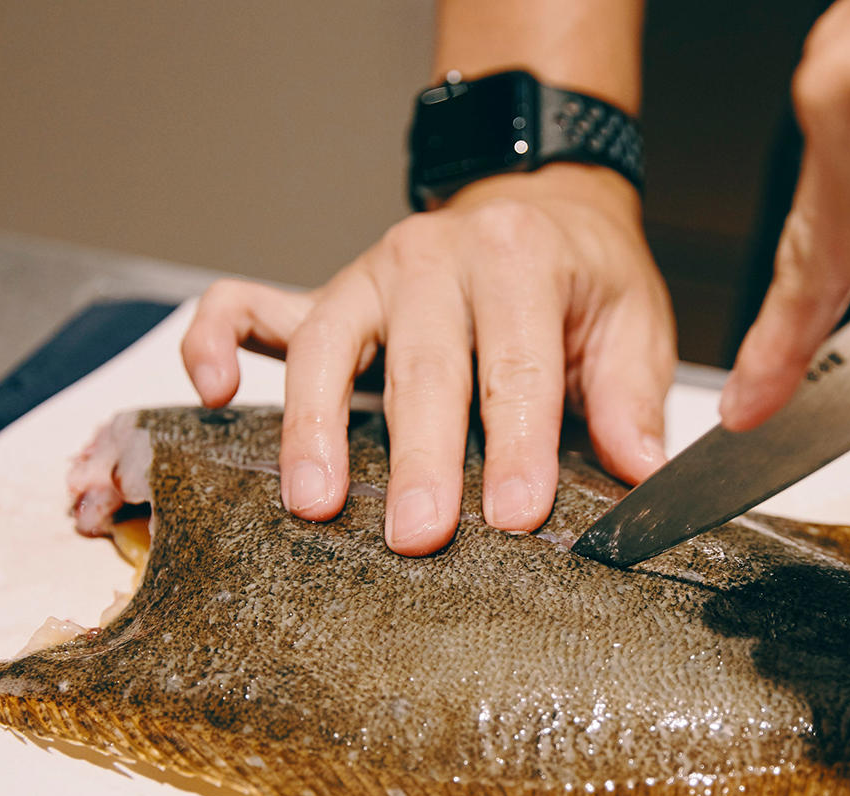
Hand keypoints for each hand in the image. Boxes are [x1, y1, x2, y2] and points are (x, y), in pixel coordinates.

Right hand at [181, 163, 675, 555]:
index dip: (518, 445)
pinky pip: (249, 305)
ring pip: (328, 347)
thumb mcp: (631, 320)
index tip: (517, 514)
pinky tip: (209, 391)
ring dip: (316, 428)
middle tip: (417, 536)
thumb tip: (640, 470)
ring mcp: (370, 274)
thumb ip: (628, 395)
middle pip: (423, 366)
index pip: (517, 364)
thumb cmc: (582, 277)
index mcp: (519, 260)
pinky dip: (216, 338)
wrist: (539, 204)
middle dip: (420, 458)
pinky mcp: (326, 294)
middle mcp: (435, 259)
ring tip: (315, 503)